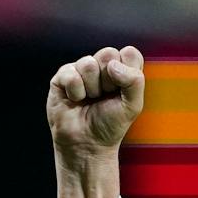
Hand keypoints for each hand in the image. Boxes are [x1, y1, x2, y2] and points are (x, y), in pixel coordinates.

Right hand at [46, 45, 143, 159]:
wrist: (87, 144)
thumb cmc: (110, 124)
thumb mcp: (133, 106)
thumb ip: (134, 81)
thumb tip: (112, 65)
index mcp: (122, 69)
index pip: (129, 53)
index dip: (127, 73)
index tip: (122, 92)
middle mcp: (102, 65)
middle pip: (108, 54)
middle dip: (109, 81)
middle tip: (105, 96)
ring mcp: (81, 69)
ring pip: (88, 63)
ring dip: (92, 88)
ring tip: (90, 100)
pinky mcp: (63, 76)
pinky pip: (71, 75)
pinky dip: (76, 93)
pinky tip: (76, 100)